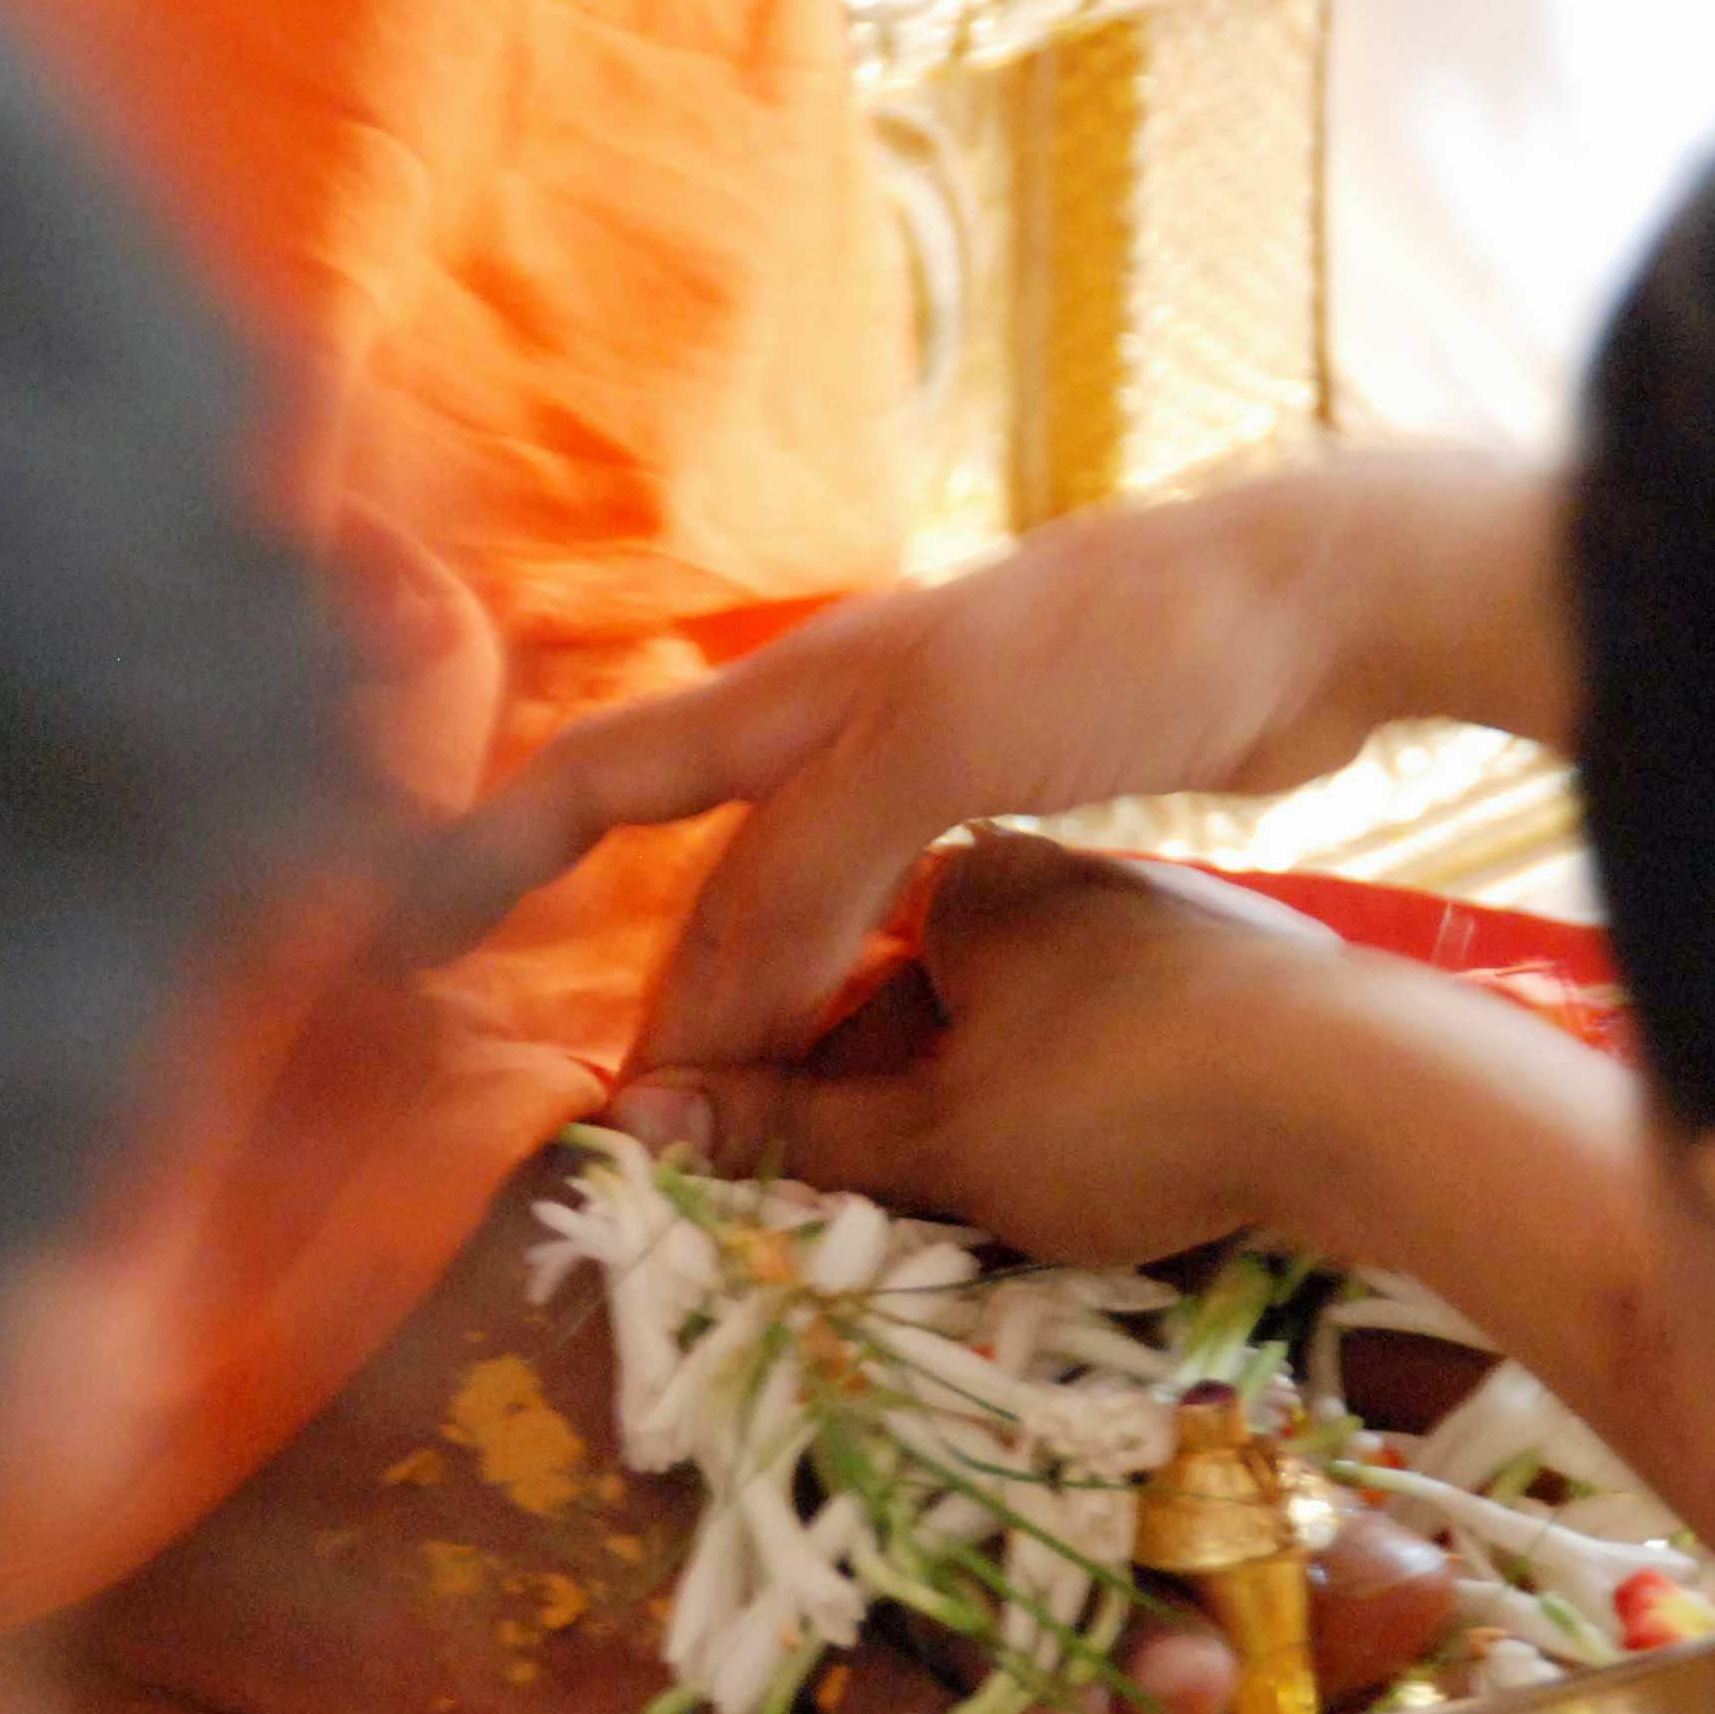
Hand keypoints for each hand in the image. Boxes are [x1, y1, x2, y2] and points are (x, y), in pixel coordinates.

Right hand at [415, 451, 1566, 1067]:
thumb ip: (808, 872)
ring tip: (719, 1103)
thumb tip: (702, 1012)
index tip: (397, 942)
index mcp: (801, 689)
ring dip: (746, 995)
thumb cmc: (1121, 649)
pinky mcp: (1015, 802)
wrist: (1318, 607)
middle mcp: (845, 721)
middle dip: (641, 975)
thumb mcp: (933, 752)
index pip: (602, 778)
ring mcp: (931, 762)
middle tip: (616, 1105)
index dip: (487, 858)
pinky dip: (845, 986)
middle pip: (699, 867)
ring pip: (792, 898)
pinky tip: (857, 1040)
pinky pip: (882, 915)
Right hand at [608, 831, 1352, 1265]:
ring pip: (1001, 1025)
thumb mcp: (943, 1127)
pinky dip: (1054, 1112)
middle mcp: (1043, 866)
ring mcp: (1138, 918)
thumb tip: (644, 1127)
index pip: (802, 946)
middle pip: (900, 990)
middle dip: (855, 1088)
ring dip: (959, 1112)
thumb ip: (795, 1130)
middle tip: (826, 1198)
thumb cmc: (1139, 1085)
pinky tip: (1069, 1174)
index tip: (712, 1146)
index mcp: (955, 865)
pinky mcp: (1220, 977)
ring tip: (946, 1207)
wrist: (1377, 1082)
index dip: (742, 1051)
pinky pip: (1092, 1048)